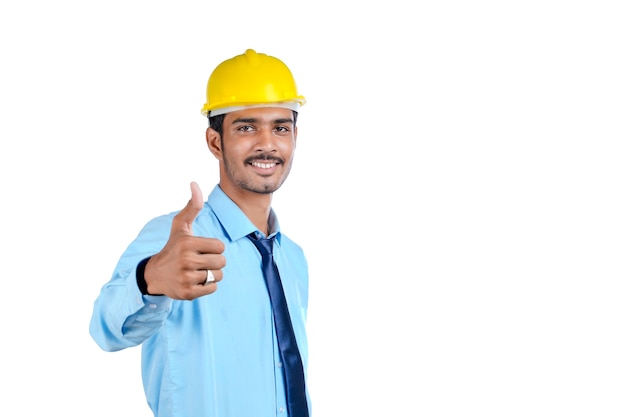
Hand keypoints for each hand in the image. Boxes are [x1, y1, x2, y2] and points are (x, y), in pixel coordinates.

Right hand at [144, 182, 225, 299]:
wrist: (155, 274)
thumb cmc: (173, 247)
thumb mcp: (180, 226)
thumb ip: (192, 206)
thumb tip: (194, 183)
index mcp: (187, 243)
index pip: (220, 246)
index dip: (214, 248)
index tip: (201, 249)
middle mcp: (186, 261)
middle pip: (221, 262)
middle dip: (214, 262)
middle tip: (199, 261)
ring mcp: (186, 278)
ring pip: (218, 276)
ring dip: (211, 274)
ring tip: (197, 271)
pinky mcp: (187, 293)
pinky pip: (212, 289)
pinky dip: (207, 286)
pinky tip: (194, 281)